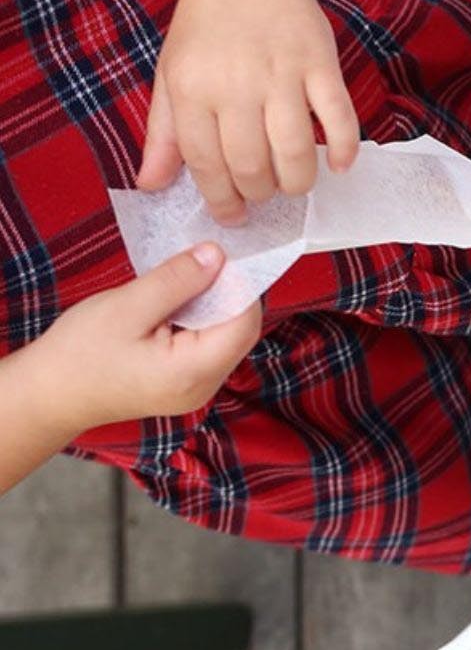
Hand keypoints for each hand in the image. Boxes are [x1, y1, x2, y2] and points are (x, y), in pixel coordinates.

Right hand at [20, 243, 261, 430]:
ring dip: (211, 306)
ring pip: (225, 338)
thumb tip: (217, 255)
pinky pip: (207, 347)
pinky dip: (199, 321)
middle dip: (226, 293)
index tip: (219, 255)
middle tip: (200, 262)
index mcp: (193, 372)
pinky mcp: (184, 385)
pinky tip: (176, 305)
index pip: (244, 322)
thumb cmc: (78, 353)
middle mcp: (204, 387)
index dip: (239, 285)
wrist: (47, 394)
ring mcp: (196, 390)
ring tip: (183, 282)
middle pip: (239, 331)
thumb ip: (177, 281)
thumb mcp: (127, 306)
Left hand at [138, 0, 358, 224]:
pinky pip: (339, 116)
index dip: (221, 199)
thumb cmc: (205, 32)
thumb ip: (163, 134)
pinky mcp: (320, 64)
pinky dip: (345, 148)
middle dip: (259, 193)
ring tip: (293, 186)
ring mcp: (282, 73)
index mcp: (193, 89)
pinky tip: (340, 166)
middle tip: (263, 195)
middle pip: (251, 163)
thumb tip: (150, 186)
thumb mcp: (170, 77)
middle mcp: (236, 84)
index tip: (232, 216)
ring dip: (297, 182)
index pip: (206, 163)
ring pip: (295, 149)